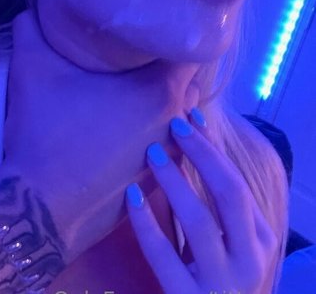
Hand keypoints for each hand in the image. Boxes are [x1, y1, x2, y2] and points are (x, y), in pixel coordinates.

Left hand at [125, 109, 279, 293]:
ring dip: (175, 182)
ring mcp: (222, 284)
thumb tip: (191, 137)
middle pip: (228, 194)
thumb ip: (211, 196)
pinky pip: (164, 255)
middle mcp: (250, 260)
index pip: (237, 183)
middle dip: (202, 154)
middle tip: (174, 124)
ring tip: (152, 153)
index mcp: (261, 239)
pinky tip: (131, 196)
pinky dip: (146, 222)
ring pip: (199, 222)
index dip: (214, 147)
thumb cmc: (217, 278)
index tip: (191, 115)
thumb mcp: (224, 238)